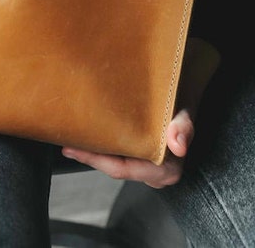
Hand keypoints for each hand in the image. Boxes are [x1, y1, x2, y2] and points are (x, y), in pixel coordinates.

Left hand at [59, 37, 219, 188]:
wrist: (186, 84)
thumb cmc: (183, 97)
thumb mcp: (185, 108)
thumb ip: (184, 126)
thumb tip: (178, 146)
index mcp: (167, 167)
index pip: (124, 169)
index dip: (97, 161)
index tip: (74, 149)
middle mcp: (157, 170)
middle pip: (116, 168)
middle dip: (91, 158)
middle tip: (67, 144)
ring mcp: (149, 163)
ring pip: (116, 162)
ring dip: (95, 152)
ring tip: (71, 138)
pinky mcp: (142, 153)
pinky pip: (120, 154)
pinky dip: (103, 146)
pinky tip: (87, 134)